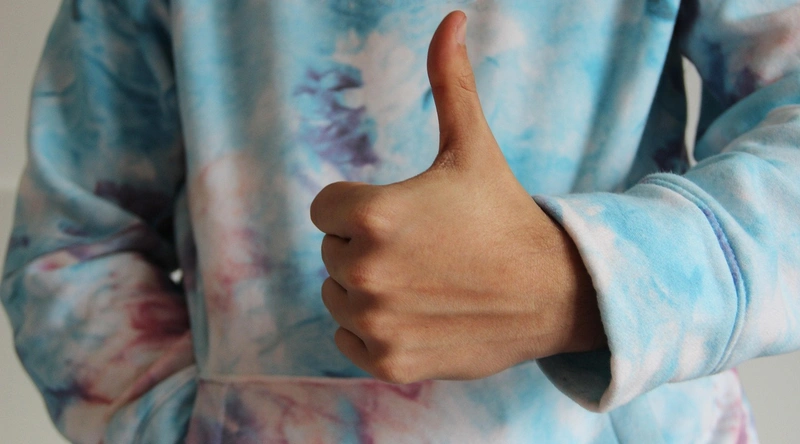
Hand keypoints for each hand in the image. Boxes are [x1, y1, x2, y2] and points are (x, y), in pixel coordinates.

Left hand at [310, 11, 604, 383]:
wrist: (554, 293)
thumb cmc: (506, 215)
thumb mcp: (473, 147)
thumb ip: (449, 84)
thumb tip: (452, 17)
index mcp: (372, 213)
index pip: (325, 208)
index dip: (362, 208)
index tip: (408, 216)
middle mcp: (365, 271)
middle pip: (333, 253)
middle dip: (368, 248)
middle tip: (425, 250)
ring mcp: (376, 322)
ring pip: (338, 297)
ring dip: (369, 290)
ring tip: (425, 283)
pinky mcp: (389, 363)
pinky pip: (348, 340)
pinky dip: (374, 331)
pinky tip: (419, 315)